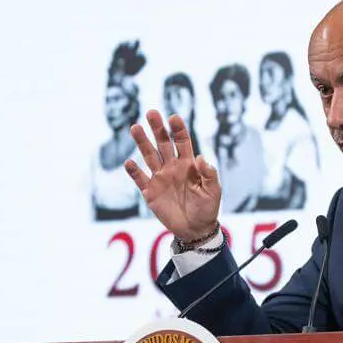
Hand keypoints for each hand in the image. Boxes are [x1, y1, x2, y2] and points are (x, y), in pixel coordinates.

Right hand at [125, 110, 221, 240]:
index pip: (182, 141)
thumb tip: (200, 157)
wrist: (195, 229)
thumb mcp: (213, 191)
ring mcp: (160, 178)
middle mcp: (172, 167)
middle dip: (157, 128)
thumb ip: (209, 174)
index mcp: (189, 164)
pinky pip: (140, 179)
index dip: (178, 129)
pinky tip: (129, 162)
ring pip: (149, 156)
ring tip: (135, 128)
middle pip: (163, 143)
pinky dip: (134, 171)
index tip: (173, 117)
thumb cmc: (207, 208)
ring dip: (142, 143)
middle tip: (151, 113)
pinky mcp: (150, 192)